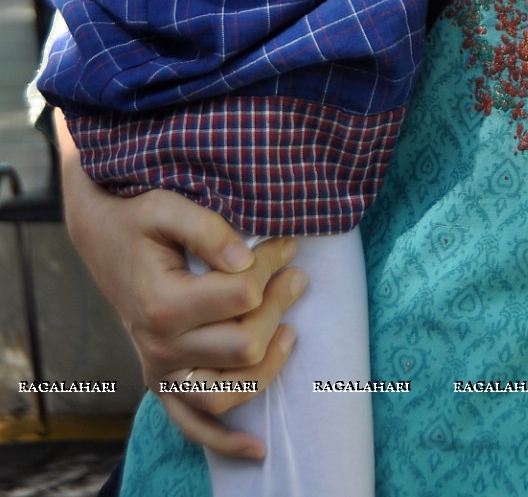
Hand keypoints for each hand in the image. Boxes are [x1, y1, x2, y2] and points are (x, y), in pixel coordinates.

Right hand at [59, 118, 304, 457]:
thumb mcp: (167, 206)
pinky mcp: (162, 384)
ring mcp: (161, 372)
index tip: (285, 243)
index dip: (272, 265)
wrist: (104, 240)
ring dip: (270, 364)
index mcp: (162, 304)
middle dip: (279, 306)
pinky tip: (257, 449)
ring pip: (230, 390)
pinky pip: (193, 425)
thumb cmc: (139, 221)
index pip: (242, 294)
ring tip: (291, 331)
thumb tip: (247, 259)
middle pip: (245, 343)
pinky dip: (224, 443)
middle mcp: (159, 347)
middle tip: (295, 276)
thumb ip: (208, 229)